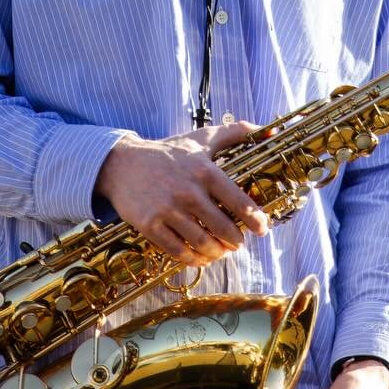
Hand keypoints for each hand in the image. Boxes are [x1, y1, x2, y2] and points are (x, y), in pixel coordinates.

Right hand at [95, 120, 265, 262]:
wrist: (122, 164)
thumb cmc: (168, 152)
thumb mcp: (201, 138)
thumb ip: (234, 132)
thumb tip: (265, 129)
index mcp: (205, 171)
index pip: (238, 201)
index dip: (254, 219)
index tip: (262, 229)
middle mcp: (188, 191)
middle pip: (222, 228)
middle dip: (235, 241)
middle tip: (238, 243)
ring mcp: (168, 210)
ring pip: (202, 243)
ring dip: (217, 253)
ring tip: (221, 252)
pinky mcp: (150, 225)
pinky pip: (178, 251)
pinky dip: (193, 259)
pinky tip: (200, 258)